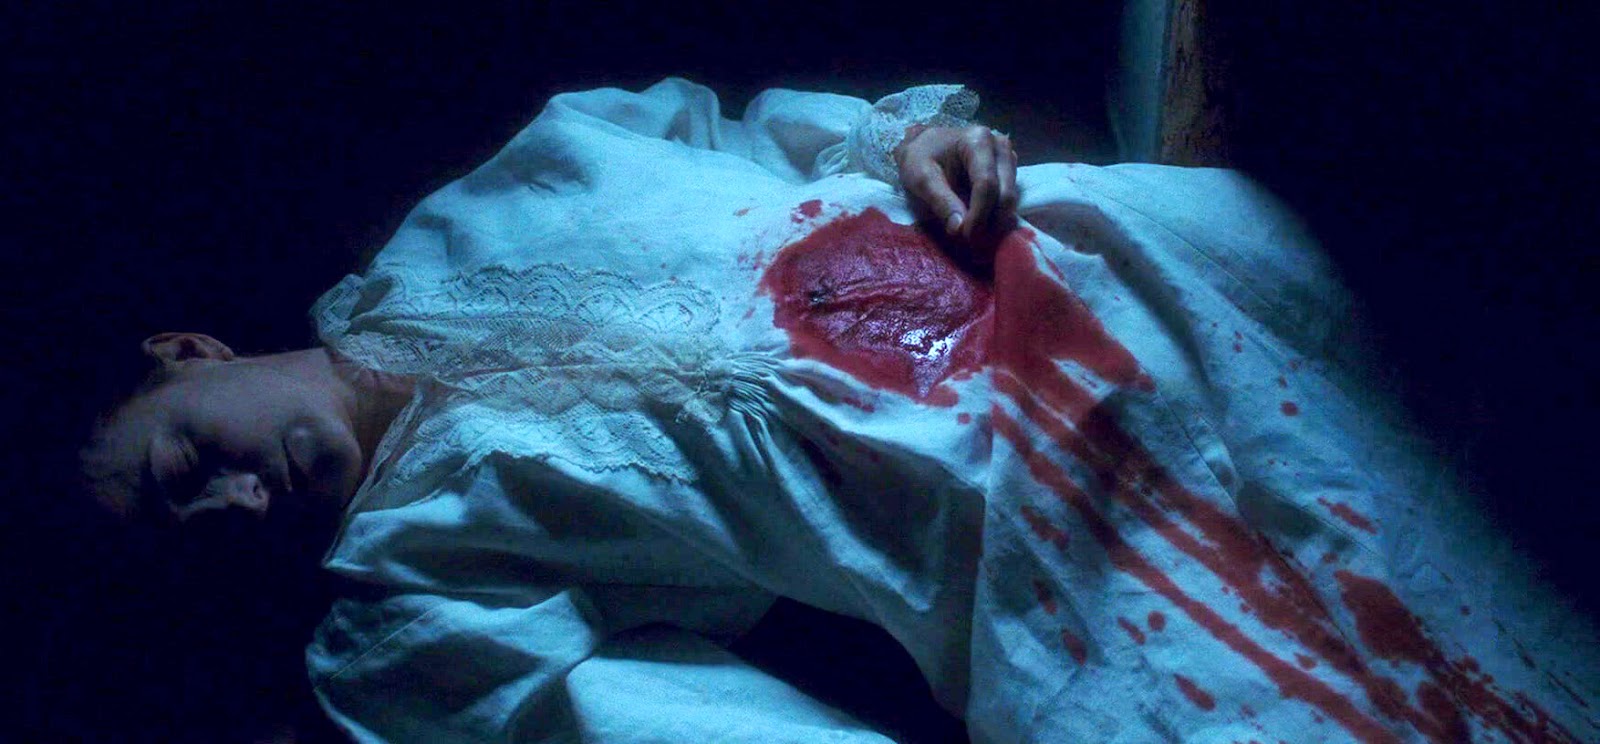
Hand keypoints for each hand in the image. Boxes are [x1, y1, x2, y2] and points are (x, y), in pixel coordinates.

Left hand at [894, 124, 1019, 245]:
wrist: (924, 146)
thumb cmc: (919, 158)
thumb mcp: (920, 177)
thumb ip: (940, 200)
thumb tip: (959, 228)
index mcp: (978, 140)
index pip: (986, 183)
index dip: (979, 214)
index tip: (966, 234)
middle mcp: (1000, 146)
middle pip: (1005, 192)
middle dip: (989, 220)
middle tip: (969, 238)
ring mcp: (1007, 158)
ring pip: (1010, 198)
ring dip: (994, 220)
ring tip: (972, 232)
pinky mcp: (1009, 171)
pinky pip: (1009, 198)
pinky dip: (996, 215)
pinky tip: (979, 223)